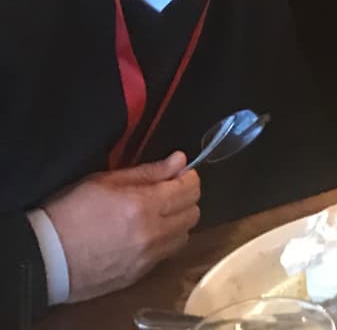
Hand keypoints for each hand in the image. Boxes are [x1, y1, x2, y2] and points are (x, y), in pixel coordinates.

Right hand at [44, 152, 199, 302]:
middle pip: (193, 212)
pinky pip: (167, 254)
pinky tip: (146, 234)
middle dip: (185, 198)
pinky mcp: (140, 274)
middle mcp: (153, 232)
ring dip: (178, 221)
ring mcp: (148, 256)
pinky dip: (165, 241)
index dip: (188, 177)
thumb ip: (148, 171)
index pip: (190, 189)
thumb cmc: (70, 213)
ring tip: (157, 214)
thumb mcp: (104, 181)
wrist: (45, 258)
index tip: (180, 173)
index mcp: (144, 205)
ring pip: (184, 235)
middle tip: (168, 192)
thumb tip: (179, 160)